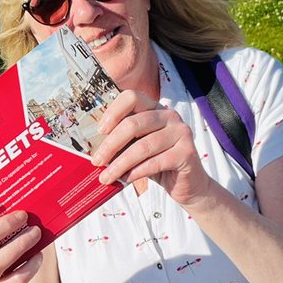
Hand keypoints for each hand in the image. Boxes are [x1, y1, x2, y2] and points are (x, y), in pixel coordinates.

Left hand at [91, 90, 218, 208]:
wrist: (188, 185)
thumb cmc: (158, 163)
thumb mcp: (137, 148)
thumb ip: (122, 142)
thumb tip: (95, 147)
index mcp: (155, 108)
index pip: (132, 97)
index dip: (113, 112)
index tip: (99, 131)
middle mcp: (170, 116)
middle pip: (134, 124)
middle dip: (111, 144)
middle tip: (97, 161)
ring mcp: (181, 133)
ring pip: (143, 146)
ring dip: (120, 164)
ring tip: (107, 176)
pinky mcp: (187, 152)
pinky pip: (155, 162)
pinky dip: (136, 172)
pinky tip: (125, 180)